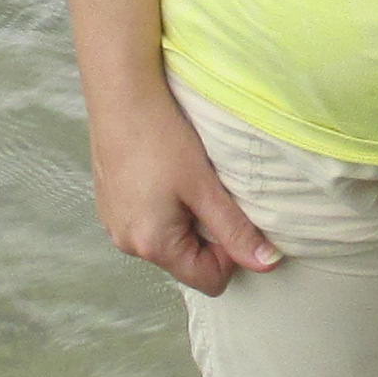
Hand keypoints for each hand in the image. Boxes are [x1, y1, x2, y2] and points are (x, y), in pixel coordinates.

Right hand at [90, 90, 277, 296]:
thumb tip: (267, 263)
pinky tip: (163, 173)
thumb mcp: (206, 187)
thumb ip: (236, 230)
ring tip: (183, 179)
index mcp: (152, 245)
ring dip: (185, 218)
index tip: (227, 212)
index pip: (209, 281)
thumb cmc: (161, 137)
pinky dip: (164, 207)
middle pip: (186, 262)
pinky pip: (148, 223)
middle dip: (205, 234)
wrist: (120, 95)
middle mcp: (127, 244)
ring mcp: (114, 225)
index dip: (229, 253)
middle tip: (206, 191)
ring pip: (168, 241)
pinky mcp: (110, 206)